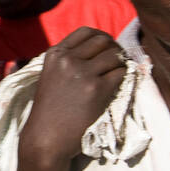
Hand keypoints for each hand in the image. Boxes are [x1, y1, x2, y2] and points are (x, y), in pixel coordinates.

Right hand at [21, 28, 128, 166]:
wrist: (45, 139)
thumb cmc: (49, 111)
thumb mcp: (51, 77)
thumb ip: (67, 61)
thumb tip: (97, 49)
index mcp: (55, 54)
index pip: (86, 32)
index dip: (101, 38)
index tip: (107, 48)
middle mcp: (68, 59)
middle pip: (103, 41)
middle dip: (114, 49)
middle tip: (118, 61)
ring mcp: (83, 73)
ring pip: (114, 56)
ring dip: (121, 63)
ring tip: (119, 73)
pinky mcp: (97, 89)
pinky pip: (120, 74)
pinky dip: (124, 78)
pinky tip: (118, 86)